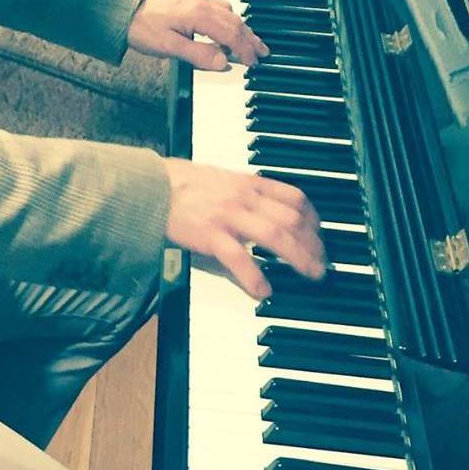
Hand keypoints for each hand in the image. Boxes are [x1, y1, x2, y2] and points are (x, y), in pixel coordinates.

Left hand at [128, 0, 269, 70]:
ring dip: (242, 28)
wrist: (123, 8)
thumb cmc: (142, 27)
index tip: (252, 62)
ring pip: (229, 13)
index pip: (230, 34)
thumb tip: (222, 62)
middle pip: (234, 22)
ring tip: (251, 42)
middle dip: (250, 39)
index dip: (244, 50)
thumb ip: (198, 54)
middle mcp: (201, 3)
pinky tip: (229, 26)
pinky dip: (230, 19)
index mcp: (198, 14)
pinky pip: (218, 7)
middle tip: (262, 53)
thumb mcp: (169, 47)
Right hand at [163, 158, 324, 299]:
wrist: (147, 187)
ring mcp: (227, 216)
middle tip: (321, 263)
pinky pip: (239, 257)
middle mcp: (243, 197)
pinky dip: (255, 275)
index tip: (319, 235)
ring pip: (275, 235)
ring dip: (299, 258)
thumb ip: (244, 192)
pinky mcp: (209, 235)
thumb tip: (266, 206)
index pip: (295, 197)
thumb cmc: (178, 184)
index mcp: (246, 182)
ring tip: (310, 275)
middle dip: (314, 244)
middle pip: (292, 219)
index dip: (314, 219)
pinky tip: (265, 290)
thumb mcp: (220, 179)